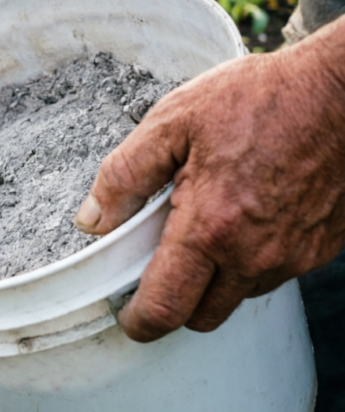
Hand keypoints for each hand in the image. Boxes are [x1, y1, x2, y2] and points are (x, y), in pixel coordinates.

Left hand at [75, 16, 344, 341]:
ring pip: (238, 296)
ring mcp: (294, 256)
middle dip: (175, 302)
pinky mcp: (321, 249)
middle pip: (202, 316)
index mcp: (211, 228)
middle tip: (159, 263)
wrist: (344, 91)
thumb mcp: (173, 122)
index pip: (165, 308)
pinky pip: (274, 273)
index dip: (139, 320)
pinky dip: (249, 259)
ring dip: (215, 278)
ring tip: (206, 224)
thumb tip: (92, 220)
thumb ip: (124, 176)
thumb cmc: (262, 98)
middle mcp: (255, 255)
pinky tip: (244, 215)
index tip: (126, 313)